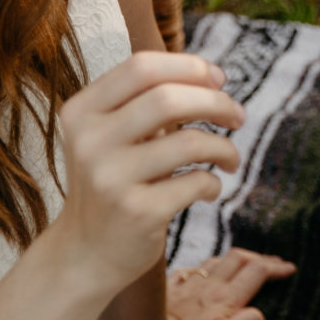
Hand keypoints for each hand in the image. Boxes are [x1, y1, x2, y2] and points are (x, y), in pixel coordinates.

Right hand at [49, 52, 243, 297]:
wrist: (84, 253)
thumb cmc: (112, 182)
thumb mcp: (110, 136)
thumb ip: (147, 102)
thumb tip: (214, 79)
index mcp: (82, 112)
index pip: (142, 67)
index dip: (190, 67)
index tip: (218, 80)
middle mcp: (90, 142)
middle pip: (168, 98)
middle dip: (216, 102)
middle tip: (237, 116)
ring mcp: (111, 179)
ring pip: (189, 141)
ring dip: (224, 147)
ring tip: (230, 159)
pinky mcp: (137, 213)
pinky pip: (196, 182)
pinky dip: (213, 182)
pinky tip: (209, 188)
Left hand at [156, 248, 297, 319]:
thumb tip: (259, 313)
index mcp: (226, 298)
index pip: (257, 272)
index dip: (276, 268)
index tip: (290, 269)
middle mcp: (209, 285)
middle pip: (240, 258)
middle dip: (260, 257)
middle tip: (274, 263)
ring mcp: (188, 283)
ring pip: (217, 260)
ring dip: (235, 259)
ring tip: (244, 263)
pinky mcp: (170, 286)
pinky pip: (193, 269)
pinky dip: (206, 267)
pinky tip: (204, 272)